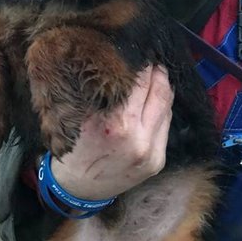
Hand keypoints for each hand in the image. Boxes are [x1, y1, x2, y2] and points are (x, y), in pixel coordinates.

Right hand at [50, 65, 173, 200]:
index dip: (142, 65)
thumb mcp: (82, 116)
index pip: (139, 83)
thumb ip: (104, 93)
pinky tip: (156, 100)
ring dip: (164, 89)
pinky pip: (165, 126)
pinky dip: (162, 109)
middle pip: (159, 93)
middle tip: (153, 60)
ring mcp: (151, 152)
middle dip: (158, 73)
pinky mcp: (158, 161)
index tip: (141, 52)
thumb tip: (122, 65)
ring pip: (167, 108)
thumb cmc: (74, 147)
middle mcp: (138, 138)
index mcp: (115, 124)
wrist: (78, 188)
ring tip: (157, 75)